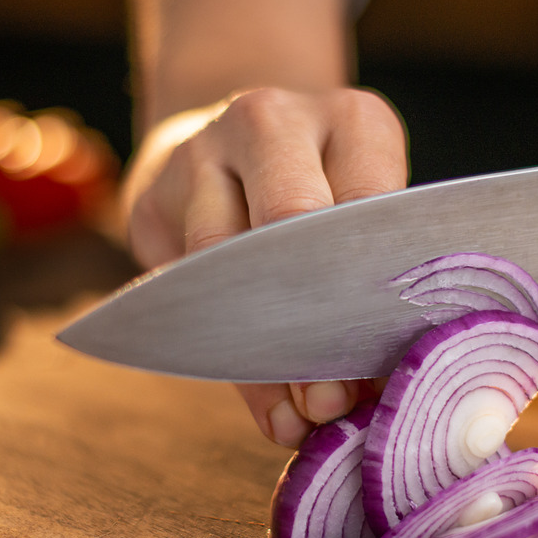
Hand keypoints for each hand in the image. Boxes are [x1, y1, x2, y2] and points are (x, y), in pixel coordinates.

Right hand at [123, 86, 407, 444]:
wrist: (225, 143)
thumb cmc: (323, 195)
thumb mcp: (365, 213)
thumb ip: (374, 286)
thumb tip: (382, 395)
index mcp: (352, 120)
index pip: (370, 201)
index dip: (377, 288)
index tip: (386, 364)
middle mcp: (274, 121)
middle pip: (292, 218)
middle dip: (314, 320)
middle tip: (333, 400)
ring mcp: (203, 151)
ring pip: (226, 257)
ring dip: (265, 353)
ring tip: (298, 417)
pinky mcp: (151, 196)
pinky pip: (186, 287)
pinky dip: (226, 358)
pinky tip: (265, 406)